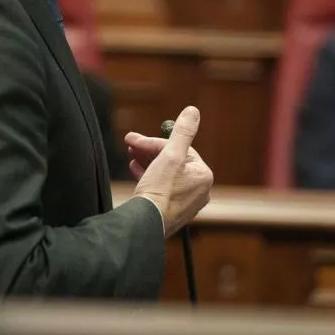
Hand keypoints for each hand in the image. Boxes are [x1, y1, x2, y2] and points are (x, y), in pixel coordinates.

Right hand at [128, 106, 213, 236]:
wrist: (144, 224)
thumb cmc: (159, 191)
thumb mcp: (171, 155)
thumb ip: (182, 132)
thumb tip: (193, 111)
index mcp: (203, 176)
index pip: (180, 149)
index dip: (155, 143)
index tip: (134, 139)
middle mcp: (199, 191)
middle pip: (173, 161)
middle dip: (150, 151)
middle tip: (131, 144)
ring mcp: (185, 203)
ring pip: (166, 175)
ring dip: (148, 162)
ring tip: (131, 155)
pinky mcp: (171, 212)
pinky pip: (162, 189)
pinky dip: (149, 177)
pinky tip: (135, 170)